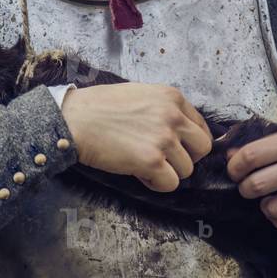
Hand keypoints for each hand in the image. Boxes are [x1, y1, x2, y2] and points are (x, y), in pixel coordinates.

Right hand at [61, 83, 212, 191]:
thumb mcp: (140, 94)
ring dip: (168, 172)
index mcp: (172, 97)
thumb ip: (164, 107)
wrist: (74, 119)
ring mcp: (164, 139)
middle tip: (163, 159)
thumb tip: (182, 128)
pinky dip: (156, 184)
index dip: (188, 141)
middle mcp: (173, 116)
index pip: (201, 126)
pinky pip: (171, 184)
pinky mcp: (151, 161)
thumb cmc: (100, 107)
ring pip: (187, 169)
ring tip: (145, 164)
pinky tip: (140, 174)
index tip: (174, 147)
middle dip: (185, 157)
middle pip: (202, 148)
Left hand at [227, 124, 276, 232]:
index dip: (235, 167)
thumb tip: (232, 155)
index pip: (250, 157)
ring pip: (272, 210)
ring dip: (266, 206)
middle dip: (245, 189)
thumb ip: (268, 144)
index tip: (235, 171)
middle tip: (249, 187)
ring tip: (272, 198)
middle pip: (256, 186)